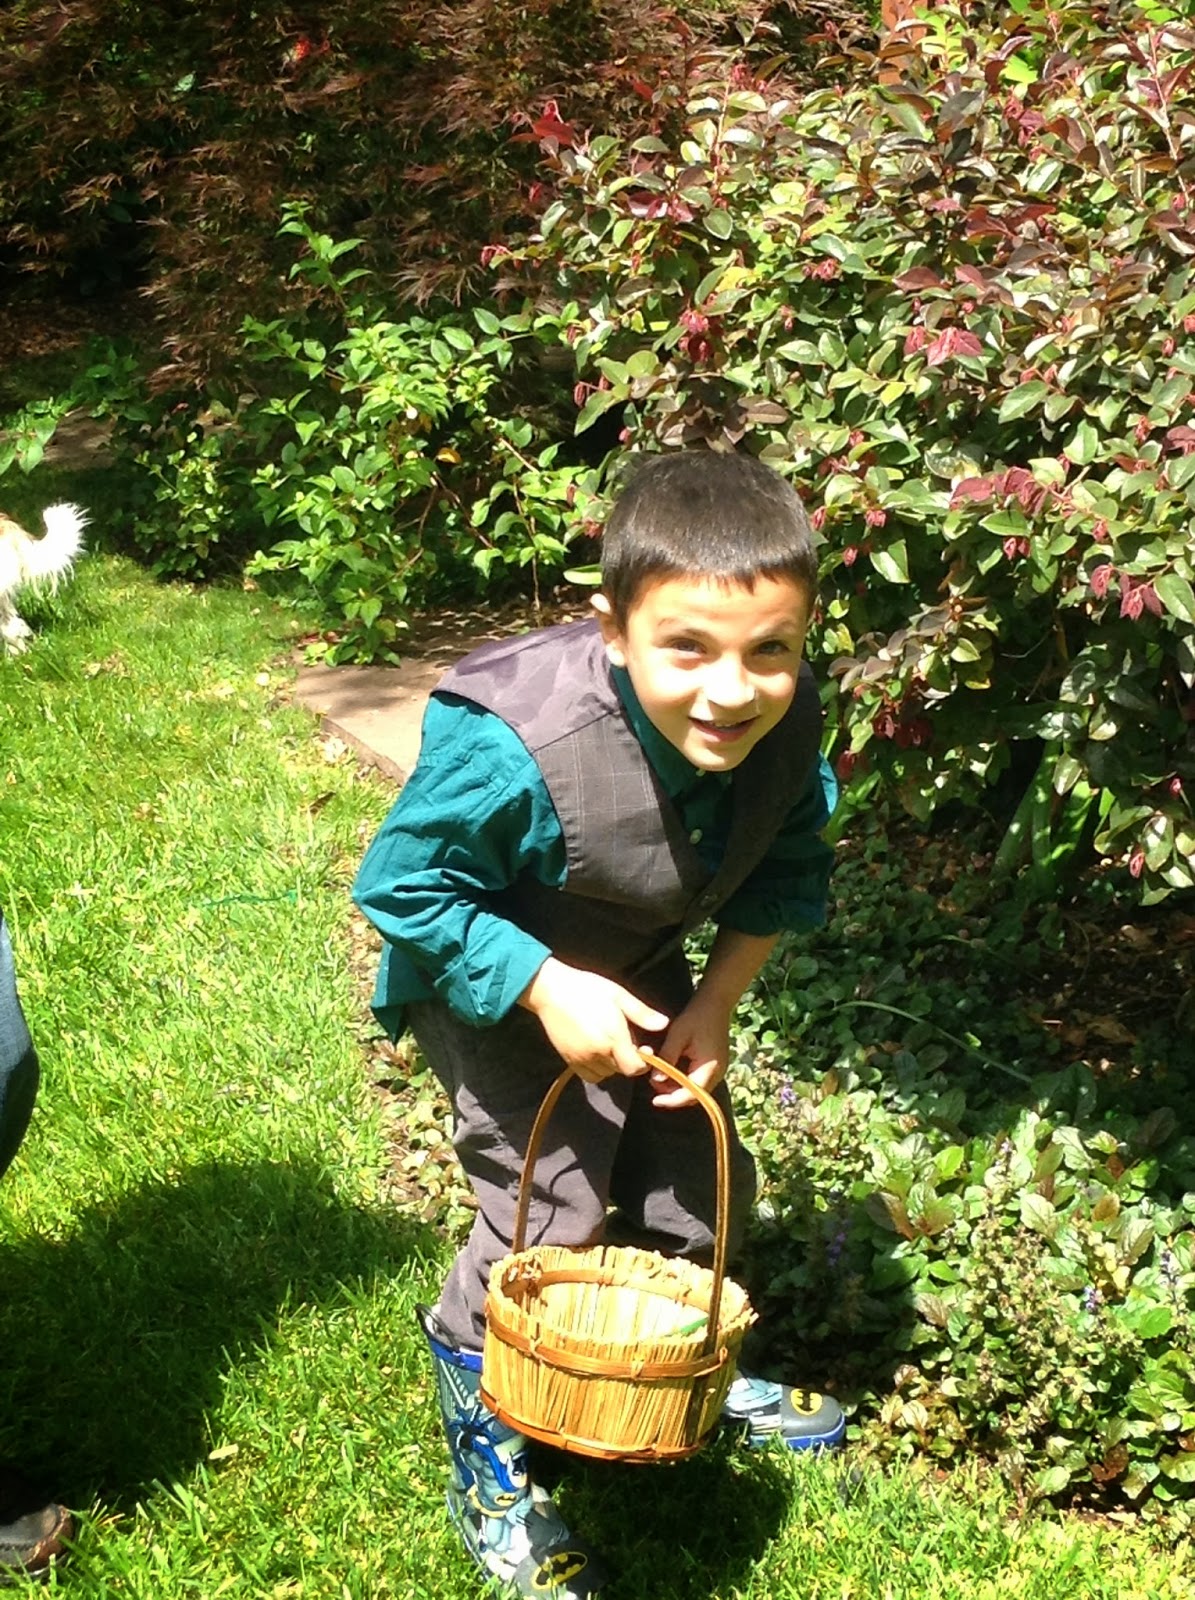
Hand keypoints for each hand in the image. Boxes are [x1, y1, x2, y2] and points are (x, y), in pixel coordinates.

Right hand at [518, 958, 668, 1083]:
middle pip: (621, 1070)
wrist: (550, 991)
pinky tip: (595, 1051)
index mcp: (613, 1037)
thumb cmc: (587, 988)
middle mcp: (597, 1052)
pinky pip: (589, 1075)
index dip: (643, 1062)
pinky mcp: (568, 1059)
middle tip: (624, 1038)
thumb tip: (663, 1024)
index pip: (635, 1068)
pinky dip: (596, 1069)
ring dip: (612, 1064)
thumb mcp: (618, 995)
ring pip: (606, 1074)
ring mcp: (581, 1058)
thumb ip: (641, 1014)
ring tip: (608, 1043)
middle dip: (627, 1059)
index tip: (643, 1048)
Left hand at [651, 991, 733, 1108]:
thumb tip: (655, 1080)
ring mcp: (717, 1071)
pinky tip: (671, 1071)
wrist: (715, 1003)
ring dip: (677, 1088)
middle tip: (654, 1085)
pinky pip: (698, 1081)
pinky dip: (683, 1081)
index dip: (672, 1101)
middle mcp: (716, 1074)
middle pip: (694, 1096)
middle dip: (673, 1095)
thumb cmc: (697, 1016)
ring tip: (659, 1077)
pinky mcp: (714, 1066)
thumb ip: (667, 1058)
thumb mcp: (678, 1035)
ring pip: (695, 1090)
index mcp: (709, 1068)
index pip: (691, 1095)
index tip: (654, 1100)